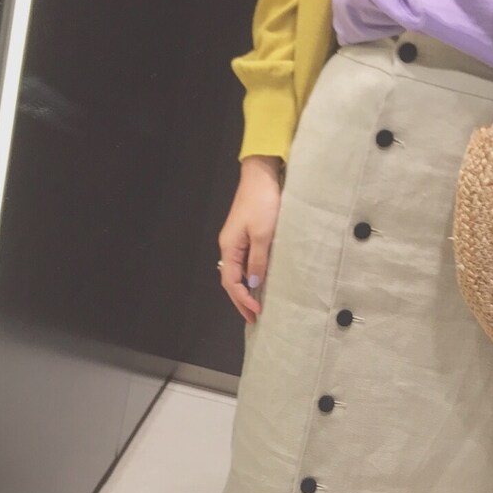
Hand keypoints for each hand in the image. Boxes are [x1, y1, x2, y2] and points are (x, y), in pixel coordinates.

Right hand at [218, 155, 281, 323]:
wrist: (261, 175)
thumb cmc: (263, 202)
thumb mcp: (264, 234)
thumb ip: (258, 261)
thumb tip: (253, 284)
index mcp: (229, 247)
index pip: (231, 282)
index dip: (242, 299)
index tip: (256, 313)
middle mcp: (228, 245)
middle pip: (231, 280)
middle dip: (241, 300)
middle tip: (253, 317)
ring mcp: (236, 239)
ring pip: (236, 271)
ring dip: (244, 290)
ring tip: (254, 305)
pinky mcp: (245, 234)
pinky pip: (243, 262)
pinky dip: (249, 276)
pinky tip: (257, 282)